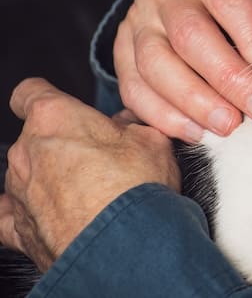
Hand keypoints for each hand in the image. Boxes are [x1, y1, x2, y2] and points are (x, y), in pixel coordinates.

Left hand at [0, 79, 180, 271]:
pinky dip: (28, 214)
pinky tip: (51, 216)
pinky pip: (13, 215)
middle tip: (101, 155)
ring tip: (92, 193)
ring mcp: (19, 190)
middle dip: (64, 143)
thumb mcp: (153, 139)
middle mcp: (28, 151)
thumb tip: (132, 124)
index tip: (62, 105)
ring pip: (29, 174)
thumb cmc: (135, 187)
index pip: (30, 92)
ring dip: (53, 179)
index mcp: (55, 117)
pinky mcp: (17, 228)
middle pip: (36, 137)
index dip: (46, 97)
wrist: (124, 244)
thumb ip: (133, 125)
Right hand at [115, 0, 251, 141]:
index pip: (229, 1)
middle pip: (191, 36)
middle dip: (230, 79)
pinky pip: (135, 88)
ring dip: (197, 102)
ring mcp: (137, 18)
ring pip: (157, 65)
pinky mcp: (120, 50)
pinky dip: (164, 115)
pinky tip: (197, 132)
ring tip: (230, 127)